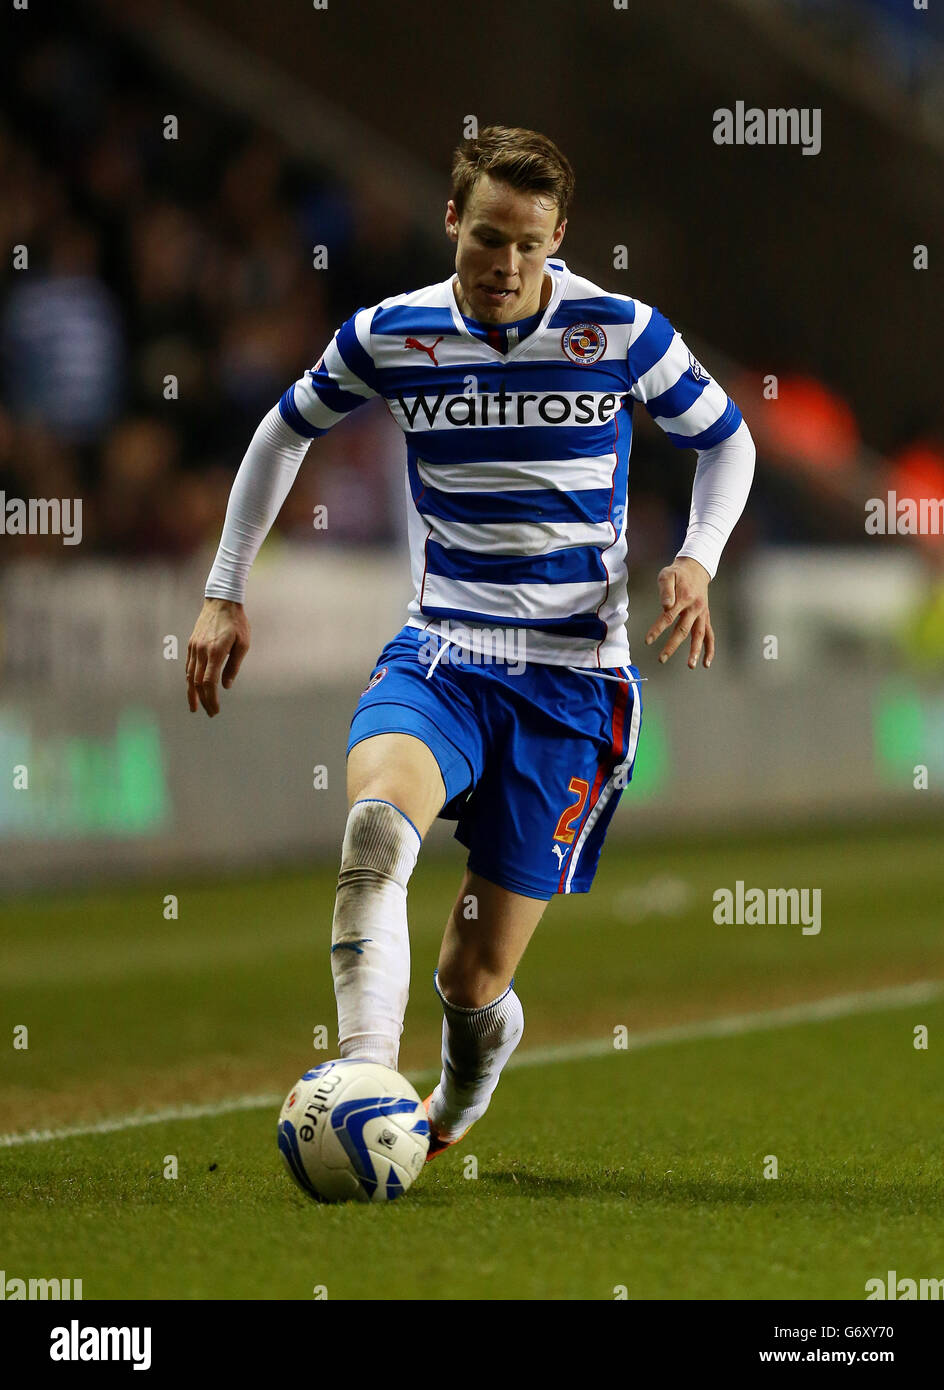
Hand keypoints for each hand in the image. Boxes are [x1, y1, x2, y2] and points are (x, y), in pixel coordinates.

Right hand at [186, 598, 250, 715]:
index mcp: (215, 652)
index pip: (209, 682)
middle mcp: (201, 651)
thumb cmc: (237, 623)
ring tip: (195, 707)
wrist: (221, 601)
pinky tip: (193, 688)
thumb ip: (234, 666)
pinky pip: (189, 666)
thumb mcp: (243, 644)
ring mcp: (194, 647)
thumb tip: (226, 686)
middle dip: (204, 700)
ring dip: (192, 693)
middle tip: (210, 713)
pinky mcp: (192, 644)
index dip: (211, 699)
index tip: (215, 710)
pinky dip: (190, 680)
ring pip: (190, 676)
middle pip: (198, 682)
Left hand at [645, 557, 713, 668]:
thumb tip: (665, 606)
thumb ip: (665, 589)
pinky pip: (710, 635)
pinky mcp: (705, 618)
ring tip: (690, 665)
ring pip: (699, 635)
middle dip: (672, 646)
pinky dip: (709, 649)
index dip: (658, 629)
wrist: (696, 569)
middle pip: (683, 630)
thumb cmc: (678, 573)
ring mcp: (702, 614)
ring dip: (695, 651)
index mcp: (684, 597)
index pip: (669, 616)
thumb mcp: (667, 574)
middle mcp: (695, 608)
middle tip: (661, 659)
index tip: (648, 641)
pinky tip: (706, 663)